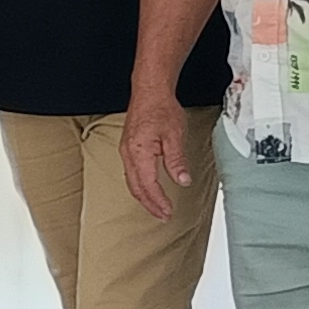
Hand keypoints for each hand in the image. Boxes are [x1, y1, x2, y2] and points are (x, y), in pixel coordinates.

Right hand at [120, 98, 196, 220]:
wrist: (149, 91)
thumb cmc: (161, 108)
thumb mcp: (175, 135)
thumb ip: (177, 160)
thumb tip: (182, 180)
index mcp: (139, 152)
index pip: (148, 185)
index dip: (159, 201)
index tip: (168, 212)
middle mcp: (128, 154)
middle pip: (136, 188)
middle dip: (149, 205)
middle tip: (163, 216)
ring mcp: (126, 151)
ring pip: (131, 182)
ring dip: (144, 197)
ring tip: (156, 207)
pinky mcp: (128, 148)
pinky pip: (131, 173)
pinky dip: (139, 186)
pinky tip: (147, 188)